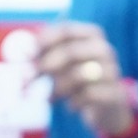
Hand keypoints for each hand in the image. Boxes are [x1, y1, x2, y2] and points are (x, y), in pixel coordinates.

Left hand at [35, 20, 134, 137]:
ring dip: (57, 88)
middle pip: (70, 51)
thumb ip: (45, 54)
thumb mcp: (63, 63)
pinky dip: (73, 103)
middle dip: (46, 65)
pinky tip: (69, 107)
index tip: (27, 55)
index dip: (44, 41)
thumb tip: (24, 52)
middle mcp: (103, 49)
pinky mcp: (114, 93)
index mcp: (91, 35)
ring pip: (78, 75)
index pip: (66, 30)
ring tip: (48, 97)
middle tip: (28, 79)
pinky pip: (87, 96)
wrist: (108, 106)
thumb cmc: (80, 79)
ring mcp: (111, 71)